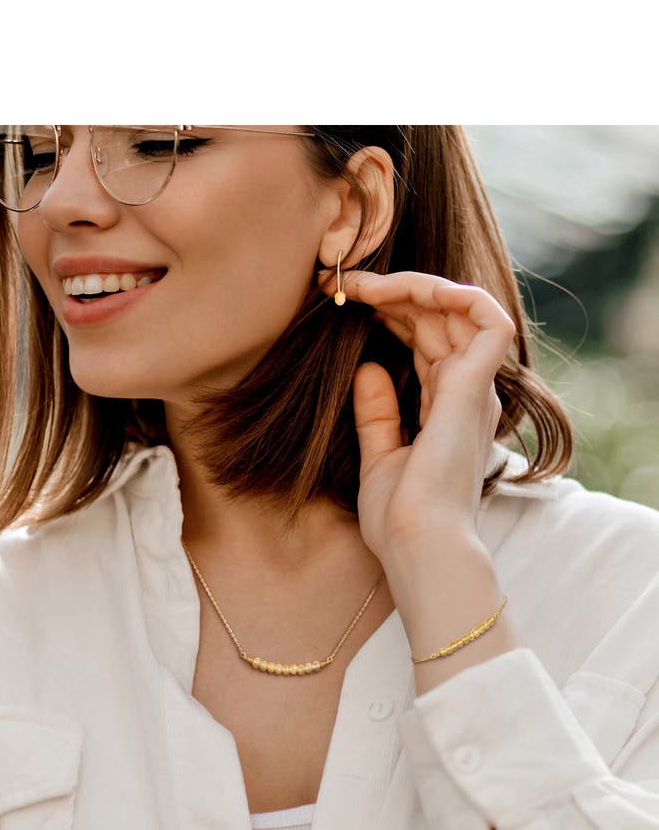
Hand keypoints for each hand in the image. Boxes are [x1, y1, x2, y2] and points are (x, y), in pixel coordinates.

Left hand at [319, 268, 515, 560]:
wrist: (417, 545)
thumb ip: (377, 413)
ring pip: (460, 308)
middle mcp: (468, 394)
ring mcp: (475, 389)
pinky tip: (403, 289)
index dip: (391, 313)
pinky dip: (452, 292)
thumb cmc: (400, 519)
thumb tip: (368, 368)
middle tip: (343, 285)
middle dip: (393, 293)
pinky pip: (485, 317)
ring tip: (363, 284)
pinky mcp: (475, 387)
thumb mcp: (379, 456)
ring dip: (412, 287)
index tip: (344, 304)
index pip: (427, 340)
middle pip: (439, 319)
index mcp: (448, 409)